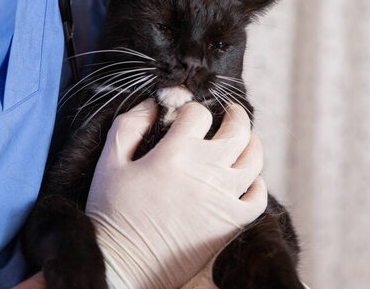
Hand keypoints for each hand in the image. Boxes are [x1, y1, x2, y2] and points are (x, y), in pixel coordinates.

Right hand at [85, 99, 266, 288]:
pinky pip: (258, 198)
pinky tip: (247, 179)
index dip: (192, 109)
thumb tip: (152, 104)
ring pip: (254, 159)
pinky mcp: (230, 224)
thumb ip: (130, 124)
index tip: (187, 115)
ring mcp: (222, 198)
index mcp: (176, 152)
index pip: (199, 114)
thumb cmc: (112, 213)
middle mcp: (206, 171)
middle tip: (230, 112)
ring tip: (244, 139)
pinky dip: (257, 184)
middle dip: (235, 115)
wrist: (123, 264)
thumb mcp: (110, 162)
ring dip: (251, 143)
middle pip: (238, 130)